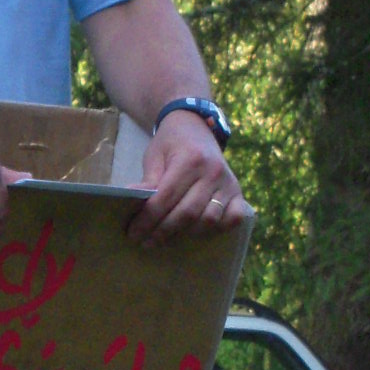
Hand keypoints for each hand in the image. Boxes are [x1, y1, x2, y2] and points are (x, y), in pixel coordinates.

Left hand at [127, 110, 250, 245]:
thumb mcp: (155, 156)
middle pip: (186, 213)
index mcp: (190, 160)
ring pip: (209, 220)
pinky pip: (233, 218)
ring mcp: (228, 183)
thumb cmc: (171, 143)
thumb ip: (148, 181)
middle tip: (145, 242)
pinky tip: (197, 230)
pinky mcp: (238, 192)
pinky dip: (218, 229)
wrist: (196, 127)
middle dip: (162, 231)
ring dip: (186, 233)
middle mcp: (212, 172)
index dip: (148, 219)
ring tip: (166, 237)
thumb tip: (131, 200)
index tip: (133, 233)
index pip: (166, 198)